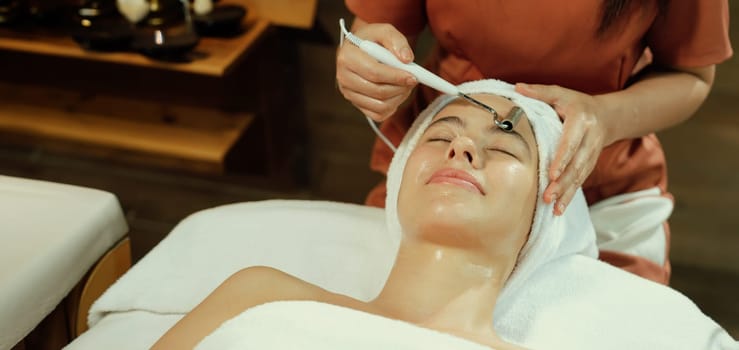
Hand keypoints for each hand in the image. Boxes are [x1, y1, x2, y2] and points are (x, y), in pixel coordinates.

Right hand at [336, 21, 417, 121]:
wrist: (363, 49)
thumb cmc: (374, 39)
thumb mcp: (385, 30)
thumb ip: (396, 41)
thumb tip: (407, 60)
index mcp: (347, 56)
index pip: (373, 72)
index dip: (396, 76)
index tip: (413, 76)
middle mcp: (343, 77)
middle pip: (377, 91)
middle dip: (400, 88)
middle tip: (413, 80)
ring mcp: (348, 93)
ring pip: (380, 105)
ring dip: (399, 97)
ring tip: (405, 85)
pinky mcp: (356, 104)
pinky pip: (378, 114)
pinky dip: (392, 107)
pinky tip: (396, 93)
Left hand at [515, 83, 608, 215]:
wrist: (606, 116)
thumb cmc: (576, 104)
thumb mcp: (560, 93)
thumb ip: (539, 92)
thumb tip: (516, 88)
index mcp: (582, 120)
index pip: (570, 142)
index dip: (562, 159)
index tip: (551, 174)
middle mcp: (590, 139)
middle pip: (576, 164)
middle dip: (562, 182)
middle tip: (547, 196)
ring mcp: (592, 155)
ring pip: (579, 176)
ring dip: (566, 193)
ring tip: (553, 207)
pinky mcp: (589, 165)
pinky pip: (580, 182)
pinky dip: (570, 197)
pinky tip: (559, 210)